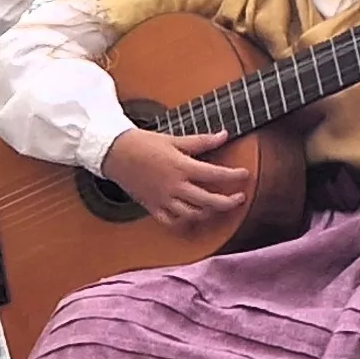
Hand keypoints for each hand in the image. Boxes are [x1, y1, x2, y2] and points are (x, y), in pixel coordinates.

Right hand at [99, 127, 251, 232]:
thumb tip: (224, 135)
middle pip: (208, 201)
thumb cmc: (144, 143)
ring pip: (191, 214)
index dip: (233, 176)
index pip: (215, 174)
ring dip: (209, 213)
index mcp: (181, 167)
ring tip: (218, 206)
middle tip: (240, 198)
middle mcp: (174, 186)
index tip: (245, 175)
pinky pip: (170, 222)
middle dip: (228, 202)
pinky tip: (193, 218)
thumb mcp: (174, 139)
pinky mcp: (152, 206)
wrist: (114, 153)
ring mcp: (162, 199)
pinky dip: (184, 223)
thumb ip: (201, 141)